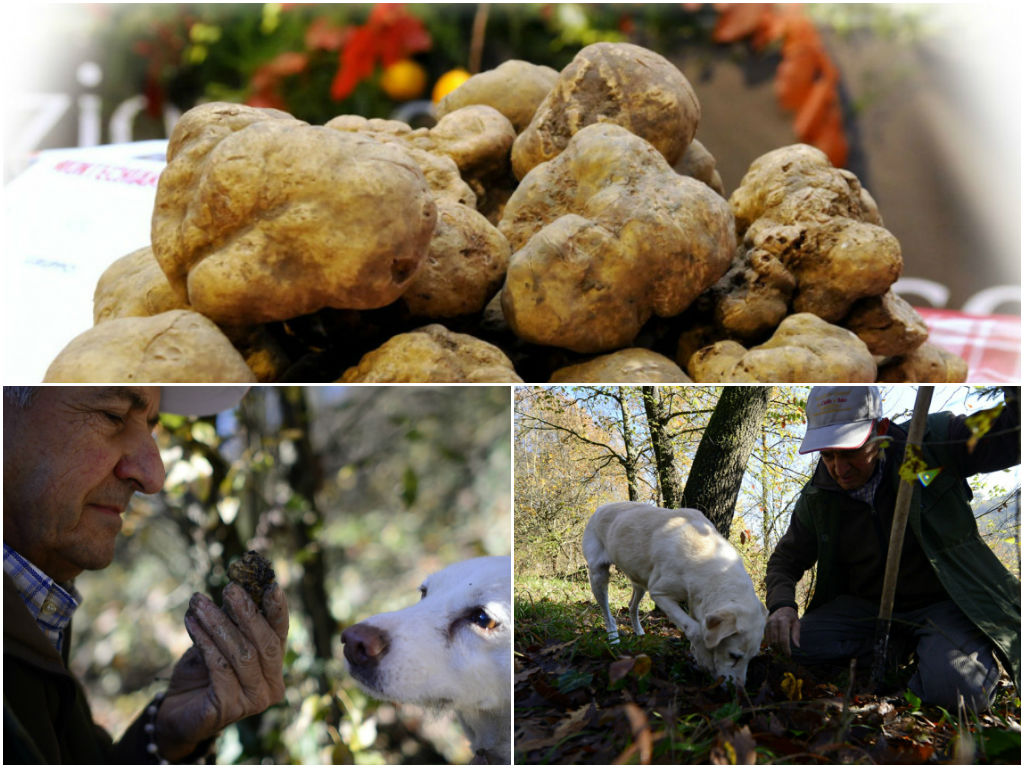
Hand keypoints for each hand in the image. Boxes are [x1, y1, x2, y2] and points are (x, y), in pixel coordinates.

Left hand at [155, 582, 288, 760]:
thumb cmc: (201, 675)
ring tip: (198, 603)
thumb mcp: (218, 644)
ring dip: (218, 623)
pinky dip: (205, 642)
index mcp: (274, 668)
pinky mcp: (230, 708)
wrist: (175, 714)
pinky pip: (220, 668)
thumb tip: (235, 591)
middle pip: (264, 644)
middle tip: (229, 588)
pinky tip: (191, 623)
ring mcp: (254, 701)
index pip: (279, 634)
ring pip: (242, 654)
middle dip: (247, 612)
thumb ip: (231, 625)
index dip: (277, 609)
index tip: (271, 585)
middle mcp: (272, 687)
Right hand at [765, 606, 799, 655]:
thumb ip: (796, 634)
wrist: (782, 607)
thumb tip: (797, 646)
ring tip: (780, 650)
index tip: (788, 655)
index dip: (786, 648)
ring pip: (770, 640)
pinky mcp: (765, 626)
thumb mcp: (797, 623)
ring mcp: (768, 624)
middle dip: (780, 649)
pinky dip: (770, 643)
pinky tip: (775, 645)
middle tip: (785, 653)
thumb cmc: (791, 617)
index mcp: (783, 622)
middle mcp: (774, 622)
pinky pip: (766, 638)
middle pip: (776, 641)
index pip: (783, 639)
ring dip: (775, 647)